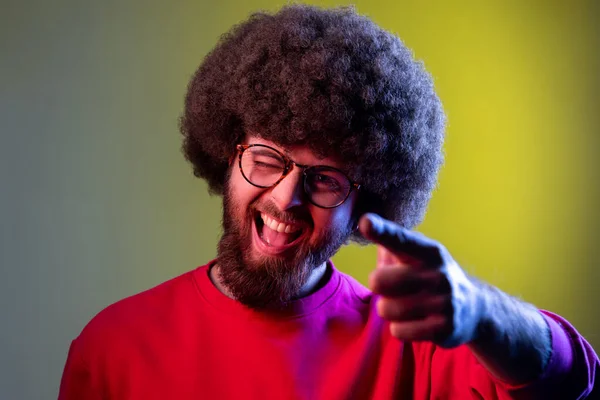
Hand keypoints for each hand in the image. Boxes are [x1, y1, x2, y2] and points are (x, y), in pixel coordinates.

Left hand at [359, 213, 482, 347]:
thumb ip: (391, 243)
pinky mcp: (444, 328)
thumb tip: (368, 225)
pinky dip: (399, 329)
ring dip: (389, 310)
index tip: (366, 222)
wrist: (475, 308)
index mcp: (429, 251)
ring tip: (404, 306)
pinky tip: (414, 323)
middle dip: (378, 287)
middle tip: (392, 288)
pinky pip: (399, 331)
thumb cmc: (431, 276)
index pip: (401, 239)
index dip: (382, 231)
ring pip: (387, 309)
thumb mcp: (417, 256)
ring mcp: (444, 302)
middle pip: (380, 281)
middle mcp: (438, 274)